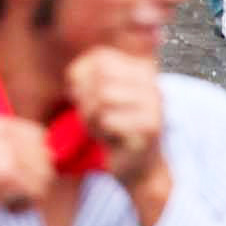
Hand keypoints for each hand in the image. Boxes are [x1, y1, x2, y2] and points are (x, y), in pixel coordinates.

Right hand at [0, 114, 52, 225]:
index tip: (10, 175)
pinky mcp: (8, 171)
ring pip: (45, 175)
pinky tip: (5, 206)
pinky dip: (24, 205)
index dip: (32, 160)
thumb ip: (8, 144)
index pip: (39, 136)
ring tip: (5, 198)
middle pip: (45, 156)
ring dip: (30, 193)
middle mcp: (2, 131)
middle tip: (9, 190)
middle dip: (34, 177)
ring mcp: (6, 149)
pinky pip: (37, 192)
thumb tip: (50, 152)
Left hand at [66, 48, 170, 224]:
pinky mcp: (150, 126)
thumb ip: (88, 78)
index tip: (78, 94)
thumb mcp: (99, 97)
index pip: (100, 57)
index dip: (79, 74)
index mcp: (140, 70)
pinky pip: (108, 120)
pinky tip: (109, 140)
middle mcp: (151, 83)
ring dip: (91, 117)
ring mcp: (154, 104)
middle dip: (84, 98)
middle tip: (89, 117)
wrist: (139, 168)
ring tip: (99, 128)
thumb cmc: (114, 128)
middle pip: (100, 77)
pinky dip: (100, 132)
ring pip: (103, 97)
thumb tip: (72, 74)